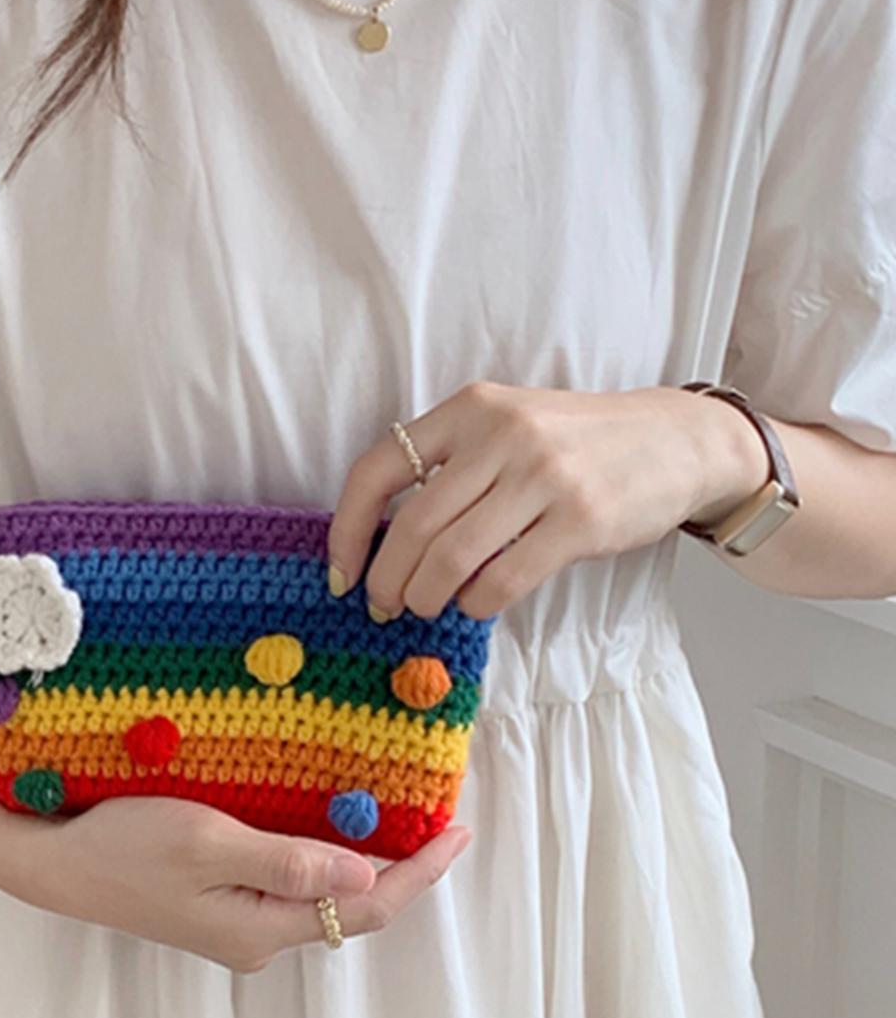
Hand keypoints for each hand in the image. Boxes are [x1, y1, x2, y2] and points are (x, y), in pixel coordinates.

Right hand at [0, 796, 472, 972]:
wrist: (51, 863)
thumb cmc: (122, 846)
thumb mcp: (207, 843)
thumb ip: (287, 861)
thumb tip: (364, 874)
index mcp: (263, 928)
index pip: (368, 907)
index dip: (419, 872)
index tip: (457, 830)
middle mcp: (258, 938)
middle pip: (352, 907)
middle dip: (400, 865)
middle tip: (434, 813)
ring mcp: (236, 925)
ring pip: (320, 895)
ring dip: (360, 858)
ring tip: (393, 812)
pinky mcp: (216, 906)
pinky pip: (288, 885)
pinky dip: (320, 856)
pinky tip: (324, 822)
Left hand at [326, 381, 771, 621]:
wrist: (676, 439)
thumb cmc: (574, 443)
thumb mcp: (506, 427)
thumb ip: (449, 467)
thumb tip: (382, 544)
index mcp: (470, 409)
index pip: (377, 470)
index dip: (348, 530)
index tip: (342, 572)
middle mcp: (502, 435)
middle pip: (412, 526)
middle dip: (385, 579)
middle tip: (382, 606)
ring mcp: (543, 477)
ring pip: (452, 558)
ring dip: (425, 597)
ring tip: (423, 608)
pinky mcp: (580, 521)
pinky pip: (502, 579)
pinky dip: (476, 603)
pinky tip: (474, 605)